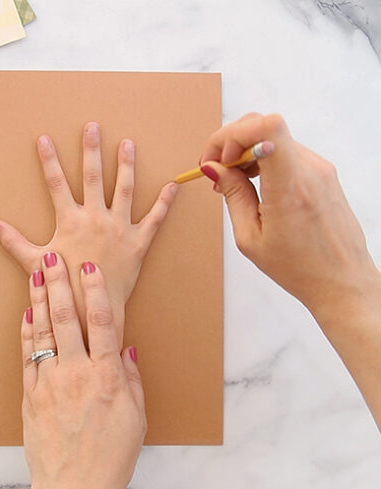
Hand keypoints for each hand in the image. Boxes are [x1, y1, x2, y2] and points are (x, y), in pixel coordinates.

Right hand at [0, 122, 177, 345]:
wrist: (92, 309)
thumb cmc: (63, 287)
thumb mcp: (34, 262)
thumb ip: (14, 241)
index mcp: (70, 220)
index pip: (56, 183)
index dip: (49, 160)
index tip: (44, 139)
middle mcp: (96, 218)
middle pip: (93, 177)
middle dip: (91, 150)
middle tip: (93, 127)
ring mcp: (119, 228)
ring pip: (124, 190)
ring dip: (126, 165)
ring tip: (127, 144)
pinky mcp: (138, 242)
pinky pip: (155, 219)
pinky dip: (165, 202)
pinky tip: (173, 185)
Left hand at [21, 251, 144, 488]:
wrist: (74, 488)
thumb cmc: (110, 455)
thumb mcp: (136, 418)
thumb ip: (131, 380)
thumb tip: (126, 351)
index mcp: (107, 377)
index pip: (102, 323)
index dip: (95, 292)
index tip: (89, 269)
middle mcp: (77, 373)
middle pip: (67, 320)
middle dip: (59, 285)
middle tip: (53, 258)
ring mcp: (50, 382)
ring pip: (43, 332)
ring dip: (40, 300)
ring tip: (36, 274)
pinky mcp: (31, 395)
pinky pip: (27, 356)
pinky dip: (26, 333)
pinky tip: (27, 313)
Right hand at [199, 113, 380, 429]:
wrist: (347, 290)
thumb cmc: (299, 273)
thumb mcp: (251, 239)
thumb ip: (232, 196)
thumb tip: (213, 168)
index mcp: (292, 184)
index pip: (266, 125)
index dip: (232, 131)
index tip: (214, 158)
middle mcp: (311, 169)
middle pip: (266, 127)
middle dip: (231, 143)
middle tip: (214, 174)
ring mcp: (321, 171)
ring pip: (275, 141)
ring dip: (246, 156)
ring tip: (231, 189)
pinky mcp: (324, 178)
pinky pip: (287, 157)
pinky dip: (263, 166)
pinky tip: (253, 195)